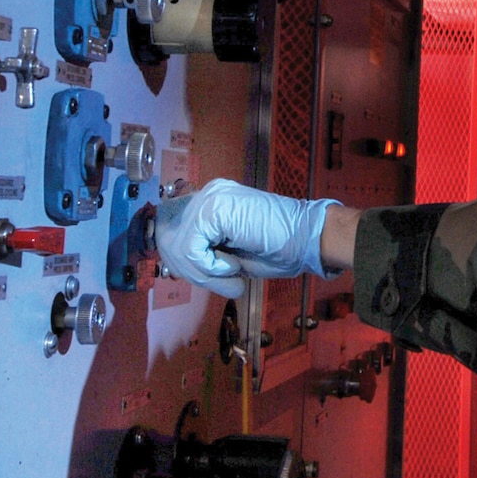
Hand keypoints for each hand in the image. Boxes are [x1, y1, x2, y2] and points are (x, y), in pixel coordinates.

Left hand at [154, 179, 339, 298]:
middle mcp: (206, 194)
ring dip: (207, 274)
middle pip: (170, 241)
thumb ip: (205, 252)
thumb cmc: (278, 249)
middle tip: (225, 282)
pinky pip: (192, 250)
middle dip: (193, 272)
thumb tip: (178, 265)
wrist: (306, 239)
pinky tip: (234, 264)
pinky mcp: (212, 211)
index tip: (209, 277)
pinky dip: (211, 267)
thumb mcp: (231, 253)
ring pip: (180, 249)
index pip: (173, 232)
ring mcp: (208, 199)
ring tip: (234, 275)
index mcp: (211, 202)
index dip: (184, 262)